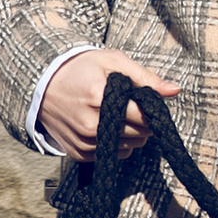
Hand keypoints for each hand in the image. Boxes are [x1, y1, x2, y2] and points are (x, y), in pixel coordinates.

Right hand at [38, 48, 178, 161]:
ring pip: (129, 147)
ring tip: (117, 114)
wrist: (42, 85)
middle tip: (131, 105)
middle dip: (143, 121)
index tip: (145, 99)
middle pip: (139, 134)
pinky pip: (114, 155)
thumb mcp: (112, 62)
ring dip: (131, 133)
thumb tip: (174, 90)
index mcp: (99, 97)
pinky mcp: (79, 153)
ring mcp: (83, 142)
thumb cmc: (80, 69)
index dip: (150, 108)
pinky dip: (117, 143)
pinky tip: (107, 126)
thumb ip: (145, 77)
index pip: (143, 115)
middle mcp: (90, 124)